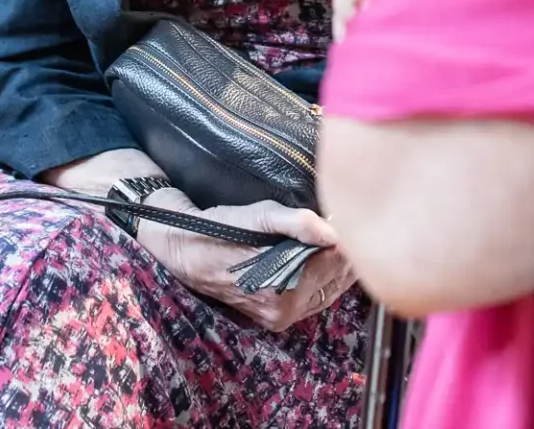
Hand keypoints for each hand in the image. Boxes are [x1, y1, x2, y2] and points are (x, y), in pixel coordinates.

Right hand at [137, 192, 356, 331]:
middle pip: (337, 278)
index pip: (337, 260)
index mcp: (284, 289)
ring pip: (329, 290)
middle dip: (345, 251)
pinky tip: (323, 257)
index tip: (347, 214)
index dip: (347, 234)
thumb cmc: (221, 228)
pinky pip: (314, 299)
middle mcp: (285, 311)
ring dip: (337, 266)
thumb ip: (299, 223)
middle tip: (347, 222)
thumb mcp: (259, 216)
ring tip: (338, 237)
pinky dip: (324, 279)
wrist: (186, 251)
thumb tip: (335, 232)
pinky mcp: (275, 319)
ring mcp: (280, 318)